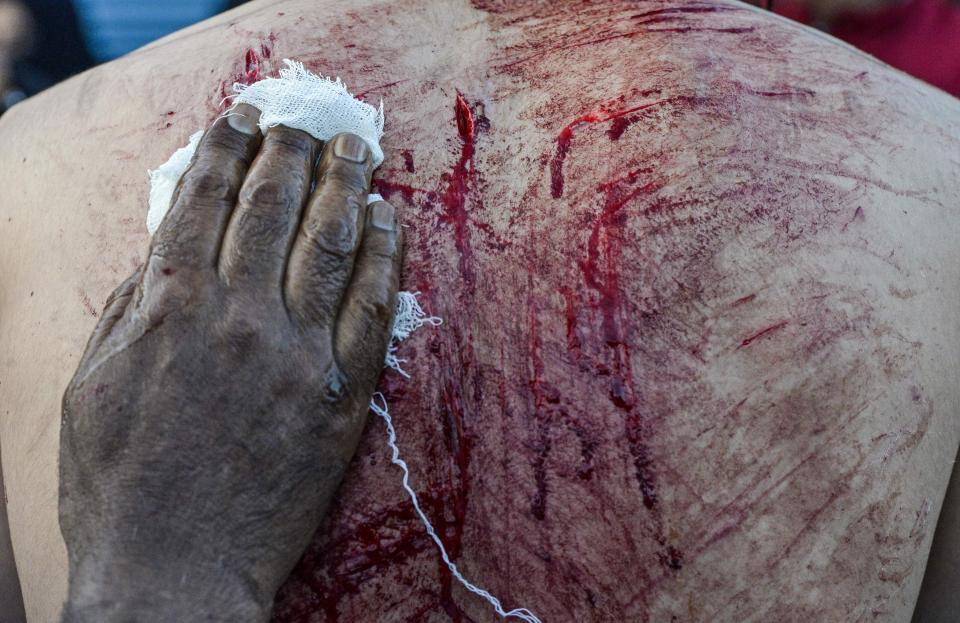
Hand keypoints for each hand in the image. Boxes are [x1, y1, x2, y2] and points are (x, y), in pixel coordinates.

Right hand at [58, 105, 402, 621]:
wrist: (175, 573)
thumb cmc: (119, 487)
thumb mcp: (92, 385)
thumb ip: (131, 309)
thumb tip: (164, 251)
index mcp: (169, 308)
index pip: (204, 200)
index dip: (228, 148)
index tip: (247, 117)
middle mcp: (238, 316)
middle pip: (273, 208)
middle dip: (292, 152)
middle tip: (307, 123)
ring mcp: (296, 353)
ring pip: (330, 245)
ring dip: (347, 186)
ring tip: (358, 150)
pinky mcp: (341, 394)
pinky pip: (373, 310)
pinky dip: (385, 260)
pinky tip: (392, 225)